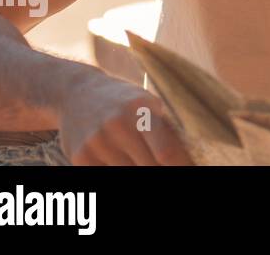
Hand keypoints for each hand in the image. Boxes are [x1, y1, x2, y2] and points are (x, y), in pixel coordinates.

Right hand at [58, 73, 190, 164]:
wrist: (79, 93)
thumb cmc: (125, 102)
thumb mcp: (149, 105)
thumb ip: (165, 132)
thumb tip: (186, 161)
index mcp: (142, 109)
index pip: (166, 151)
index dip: (180, 165)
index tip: (191, 168)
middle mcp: (118, 125)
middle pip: (150, 166)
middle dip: (159, 167)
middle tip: (164, 163)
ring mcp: (97, 142)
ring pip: (128, 173)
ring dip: (137, 168)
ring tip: (138, 157)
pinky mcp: (80, 157)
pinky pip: (106, 175)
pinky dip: (117, 171)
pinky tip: (120, 159)